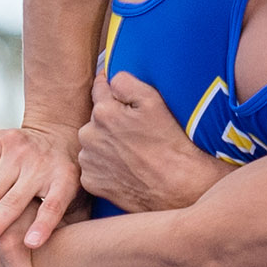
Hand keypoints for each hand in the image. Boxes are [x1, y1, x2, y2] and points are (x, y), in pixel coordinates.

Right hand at [0, 125, 81, 249]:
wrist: (55, 135)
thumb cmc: (63, 180)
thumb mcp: (77, 198)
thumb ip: (70, 224)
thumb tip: (61, 262)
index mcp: (65, 179)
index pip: (54, 205)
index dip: (43, 225)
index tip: (30, 245)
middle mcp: (42, 163)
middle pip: (17, 199)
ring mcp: (20, 149)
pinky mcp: (2, 139)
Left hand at [78, 72, 228, 212]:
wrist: (177, 188)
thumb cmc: (170, 145)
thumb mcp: (154, 102)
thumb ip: (126, 83)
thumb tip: (111, 78)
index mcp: (102, 112)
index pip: (100, 89)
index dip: (113, 89)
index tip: (122, 95)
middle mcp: (88, 136)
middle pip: (96, 118)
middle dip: (111, 120)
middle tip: (136, 131)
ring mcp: (88, 161)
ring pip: (94, 142)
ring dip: (107, 143)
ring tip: (133, 152)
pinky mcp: (91, 182)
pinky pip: (94, 166)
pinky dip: (105, 166)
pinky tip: (126, 168)